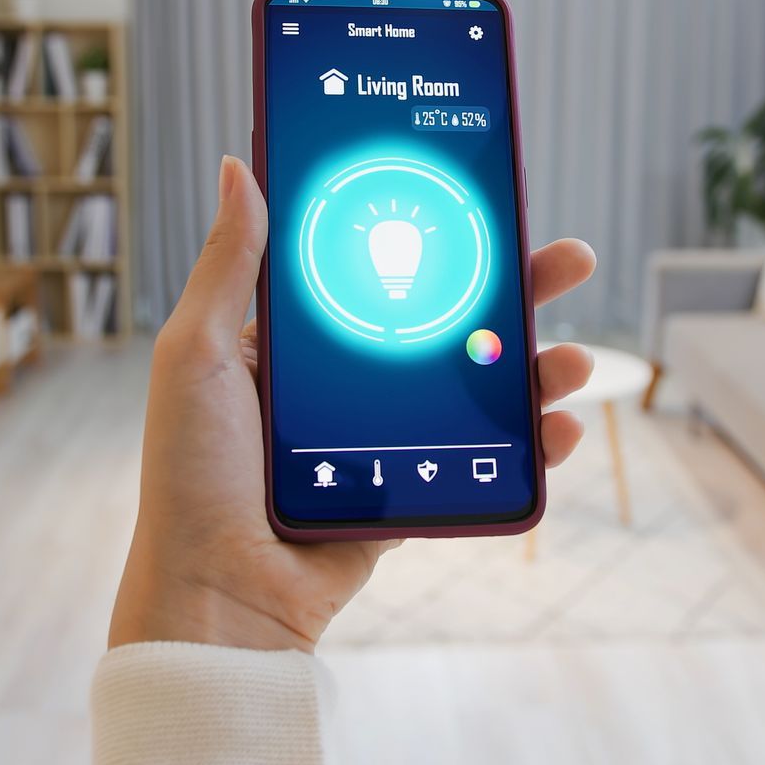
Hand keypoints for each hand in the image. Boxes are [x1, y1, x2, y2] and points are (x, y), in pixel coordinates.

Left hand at [109, 155, 597, 651]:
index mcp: (295, 341)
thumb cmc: (191, 476)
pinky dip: (531, 444)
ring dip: (535, 368)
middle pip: (446, 318)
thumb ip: (230, 264)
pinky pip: (482, 458)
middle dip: (515, 289)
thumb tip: (240, 168)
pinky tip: (560, 428)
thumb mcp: (196, 354)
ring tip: (573, 360)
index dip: (437, 235)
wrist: (219, 596)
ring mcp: (384, 438)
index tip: (487, 199)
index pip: (380, 268)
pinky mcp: (410, 490)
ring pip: (477, 387)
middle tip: (569, 260)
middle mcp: (347, 382)